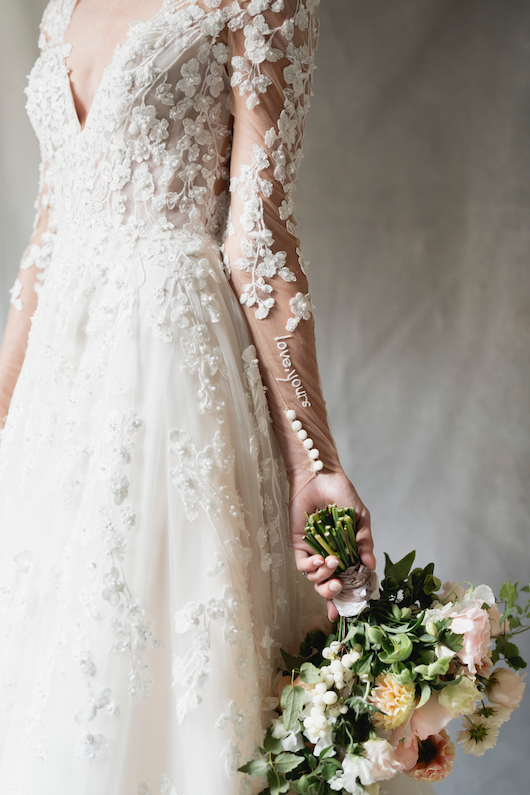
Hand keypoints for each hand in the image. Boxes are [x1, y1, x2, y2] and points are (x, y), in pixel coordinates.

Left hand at [289, 469, 374, 620]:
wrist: (322, 476)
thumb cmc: (342, 495)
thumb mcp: (360, 519)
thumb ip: (365, 542)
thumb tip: (371, 567)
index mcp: (345, 554)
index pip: (345, 581)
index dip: (344, 599)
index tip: (347, 613)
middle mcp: (328, 556)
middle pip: (327, 585)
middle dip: (331, 593)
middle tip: (337, 587)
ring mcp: (313, 551)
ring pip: (314, 578)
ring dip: (322, 576)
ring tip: (331, 563)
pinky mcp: (298, 544)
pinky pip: (302, 564)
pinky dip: (310, 567)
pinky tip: (320, 560)